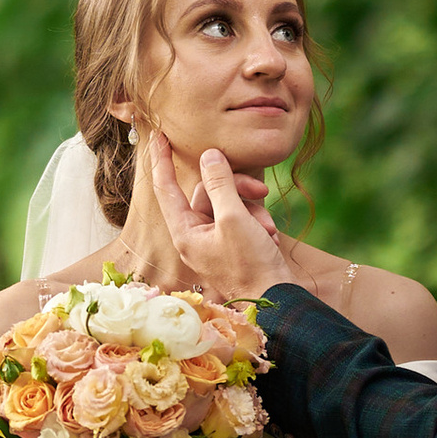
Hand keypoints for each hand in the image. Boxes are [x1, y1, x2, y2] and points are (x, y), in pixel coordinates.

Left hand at [147, 132, 282, 302]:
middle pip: (208, 192)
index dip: (162, 160)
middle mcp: (195, 235)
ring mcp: (214, 240)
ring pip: (229, 203)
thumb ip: (221, 184)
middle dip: (237, 188)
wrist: (277, 301)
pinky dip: (257, 222)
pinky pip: (241, 219)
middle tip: (260, 189)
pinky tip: (270, 235)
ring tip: (267, 226)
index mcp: (185, 231)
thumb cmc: (251, 266)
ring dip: (252, 208)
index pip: (166, 188)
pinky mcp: (233, 245)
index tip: (159, 136)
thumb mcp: (235, 219)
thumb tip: (209, 155)